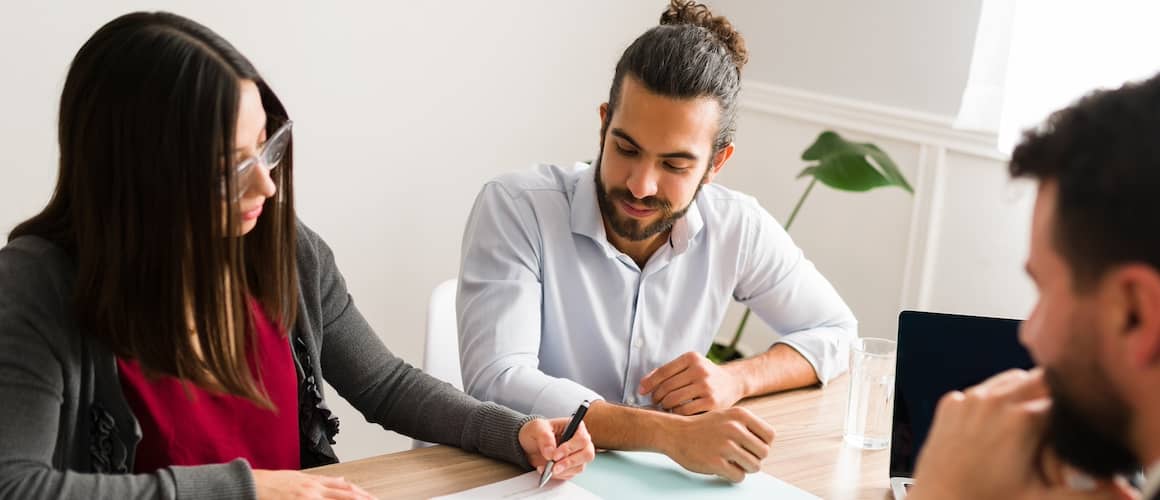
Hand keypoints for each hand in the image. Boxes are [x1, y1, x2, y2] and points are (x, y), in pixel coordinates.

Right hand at [253, 469, 375, 499]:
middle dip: (363, 499)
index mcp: (314, 482)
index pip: (344, 487)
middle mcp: (313, 490)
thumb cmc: (271, 483)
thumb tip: (342, 480)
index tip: (373, 498)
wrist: (249, 485)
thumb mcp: (299, 477)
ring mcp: (306, 498)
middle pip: (345, 495)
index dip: (361, 493)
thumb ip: (321, 480)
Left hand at [518, 417, 595, 481]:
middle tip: (554, 467)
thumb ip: (544, 437)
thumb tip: (551, 452)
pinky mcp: (572, 467)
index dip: (570, 448)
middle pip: (587, 454)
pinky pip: (571, 474)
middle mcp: (580, 441)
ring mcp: (578, 455)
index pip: (582, 438)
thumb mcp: (536, 428)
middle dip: (569, 462)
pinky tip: (547, 471)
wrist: (530, 445)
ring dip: (563, 471)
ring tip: (547, 469)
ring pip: (580, 467)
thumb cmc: (537, 432)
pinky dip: (558, 475)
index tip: (555, 455)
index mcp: (575, 426)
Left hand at [639, 351, 745, 414]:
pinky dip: (676, 413)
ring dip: (664, 406)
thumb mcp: (690, 365)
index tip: (642, 391)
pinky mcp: (711, 402)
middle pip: (666, 387)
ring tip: (665, 406)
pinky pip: (684, 411)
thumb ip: (668, 371)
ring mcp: (706, 386)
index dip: (649, 383)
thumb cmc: (705, 375)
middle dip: (656, 396)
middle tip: (655, 401)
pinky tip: (676, 412)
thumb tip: (643, 384)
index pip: (663, 372)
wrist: (733, 382)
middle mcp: (699, 370)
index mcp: (691, 358)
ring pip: (673, 400)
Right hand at [661, 406, 774, 482]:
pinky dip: (733, 476)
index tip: (752, 447)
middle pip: (763, 453)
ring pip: (754, 466)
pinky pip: (739, 477)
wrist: (675, 433)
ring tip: (732, 462)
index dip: (763, 444)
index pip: (770, 435)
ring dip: (745, 468)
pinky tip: (723, 468)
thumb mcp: (727, 416)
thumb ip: (748, 427)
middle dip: (754, 458)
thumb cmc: (703, 427)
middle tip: (740, 457)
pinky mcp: (716, 462)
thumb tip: (767, 445)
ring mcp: (725, 446)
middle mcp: (734, 428)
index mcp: (740, 415)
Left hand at [908, 369, 1135, 499]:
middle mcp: (994, 400)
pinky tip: (996, 426)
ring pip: (1009, 379)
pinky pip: (980, 390)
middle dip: (1051, 397)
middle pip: (1039, 380)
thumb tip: (1122, 494)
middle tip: (1055, 425)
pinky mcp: (949, 404)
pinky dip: (992, 400)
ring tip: (1029, 425)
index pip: (1065, 395)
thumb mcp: (1043, 498)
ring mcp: (969, 399)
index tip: (1072, 429)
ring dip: (1023, 393)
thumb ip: (1086, 492)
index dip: (1074, 411)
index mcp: (1022, 418)